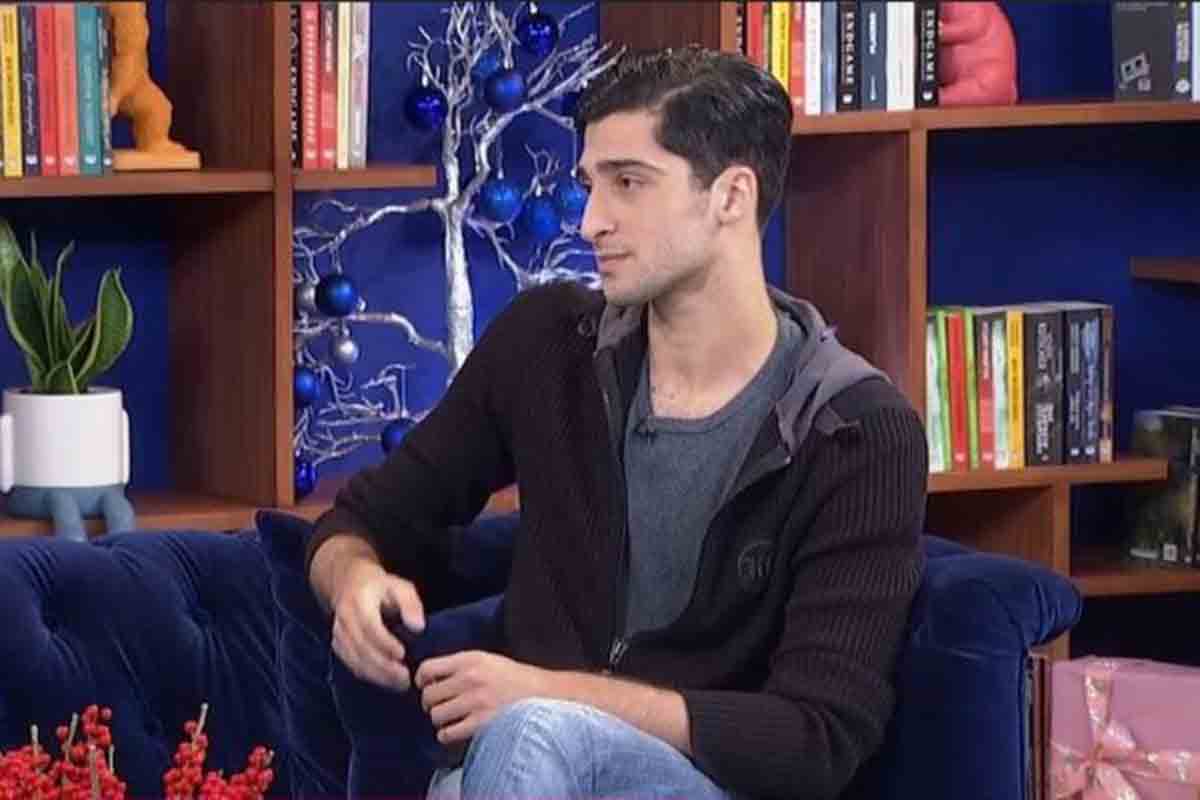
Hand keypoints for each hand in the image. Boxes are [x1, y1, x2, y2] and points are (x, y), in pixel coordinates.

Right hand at [331, 561, 425, 690]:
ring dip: (377, 675)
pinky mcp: (338, 644)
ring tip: (400, 683)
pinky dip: (368, 675)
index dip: (384, 643)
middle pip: (361, 647)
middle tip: (405, 677)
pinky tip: (386, 681)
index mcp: (360, 601)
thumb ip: (411, 605)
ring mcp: (338, 633)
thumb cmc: (381, 587)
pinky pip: (351, 664)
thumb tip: (418, 627)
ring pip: (354, 659)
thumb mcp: (400, 587)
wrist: (350, 585)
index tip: (402, 654)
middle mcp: (345, 618)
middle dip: (383, 666)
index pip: (369, 626)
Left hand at [415, 651, 552, 743]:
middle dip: (431, 703)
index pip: (427, 669)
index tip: (427, 687)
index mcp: (469, 659)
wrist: (544, 694)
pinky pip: (447, 733)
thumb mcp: (487, 660)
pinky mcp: (481, 723)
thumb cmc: (514, 678)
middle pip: (428, 695)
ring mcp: (475, 701)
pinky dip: (447, 735)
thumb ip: (460, 666)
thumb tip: (430, 679)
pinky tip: (458, 730)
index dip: (422, 681)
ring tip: (453, 719)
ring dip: (440, 720)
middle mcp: (470, 678)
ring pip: (435, 715)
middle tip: (443, 706)